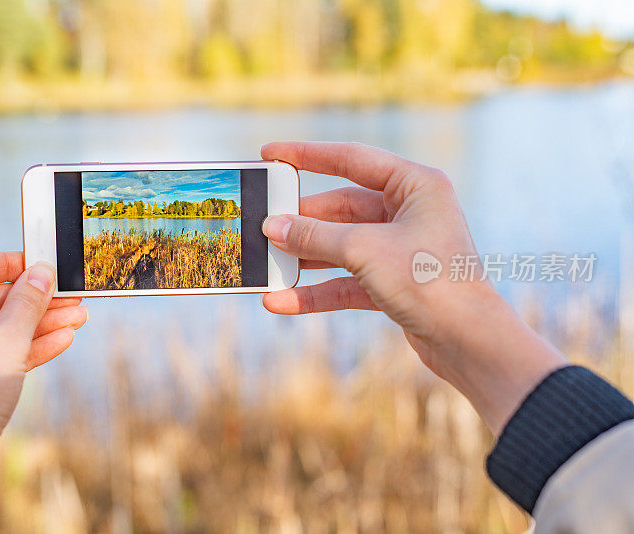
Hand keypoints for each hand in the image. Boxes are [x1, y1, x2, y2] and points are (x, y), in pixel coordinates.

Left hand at [0, 252, 86, 530]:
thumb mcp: (6, 342)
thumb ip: (27, 303)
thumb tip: (42, 274)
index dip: (8, 263)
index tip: (40, 264)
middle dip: (32, 301)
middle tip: (69, 297)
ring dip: (34, 324)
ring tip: (76, 320)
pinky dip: (19, 348)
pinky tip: (59, 342)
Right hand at [261, 142, 565, 433]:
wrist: (469, 342)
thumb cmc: (430, 282)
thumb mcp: (364, 251)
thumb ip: (315, 236)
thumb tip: (272, 226)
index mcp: (414, 185)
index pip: (351, 160)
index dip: (306, 155)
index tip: (269, 154)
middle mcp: (409, 212)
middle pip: (340, 209)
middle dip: (300, 222)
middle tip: (260, 226)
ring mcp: (400, 249)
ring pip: (340, 246)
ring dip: (304, 258)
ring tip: (266, 265)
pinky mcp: (393, 282)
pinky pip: (346, 280)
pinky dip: (316, 291)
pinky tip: (282, 301)